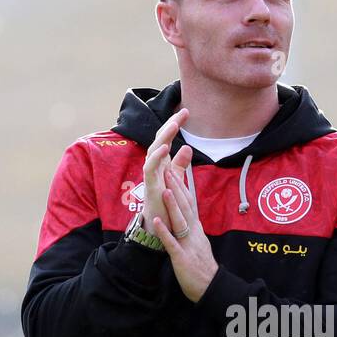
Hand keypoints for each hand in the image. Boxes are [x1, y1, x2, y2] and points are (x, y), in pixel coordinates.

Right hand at [142, 107, 191, 229]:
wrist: (158, 225)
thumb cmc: (165, 202)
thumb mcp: (176, 179)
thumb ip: (180, 164)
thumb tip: (187, 147)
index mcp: (162, 162)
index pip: (167, 138)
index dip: (174, 124)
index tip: (186, 111)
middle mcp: (155, 165)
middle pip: (160, 139)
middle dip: (171, 125)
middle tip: (183, 112)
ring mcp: (151, 174)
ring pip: (154, 150)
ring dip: (164, 137)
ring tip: (175, 125)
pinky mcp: (149, 185)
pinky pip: (150, 167)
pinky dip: (157, 156)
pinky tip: (166, 147)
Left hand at [149, 153, 218, 302]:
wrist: (210, 287)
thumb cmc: (203, 267)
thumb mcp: (199, 242)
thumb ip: (193, 228)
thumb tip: (189, 215)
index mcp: (196, 229)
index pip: (190, 203)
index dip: (181, 186)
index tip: (173, 170)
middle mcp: (194, 233)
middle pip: (186, 207)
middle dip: (176, 188)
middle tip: (167, 169)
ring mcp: (188, 244)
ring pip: (181, 222)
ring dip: (172, 206)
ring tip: (165, 190)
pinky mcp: (182, 258)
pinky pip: (172, 244)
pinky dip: (165, 232)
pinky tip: (156, 222)